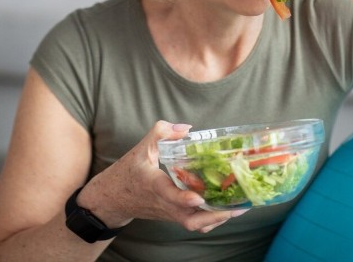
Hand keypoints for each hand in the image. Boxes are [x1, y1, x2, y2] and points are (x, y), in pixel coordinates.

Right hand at [80, 121, 247, 233]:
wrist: (113, 199)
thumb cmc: (128, 172)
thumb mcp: (140, 147)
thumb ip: (161, 132)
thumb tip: (187, 128)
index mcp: (152, 185)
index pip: (168, 195)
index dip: (183, 198)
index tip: (198, 198)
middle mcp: (163, 203)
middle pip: (188, 219)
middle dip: (214, 215)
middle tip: (236, 206)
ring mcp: (169, 213)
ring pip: (194, 225)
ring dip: (217, 219)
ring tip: (239, 208)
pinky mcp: (174, 216)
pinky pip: (194, 224)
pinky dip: (211, 220)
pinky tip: (227, 209)